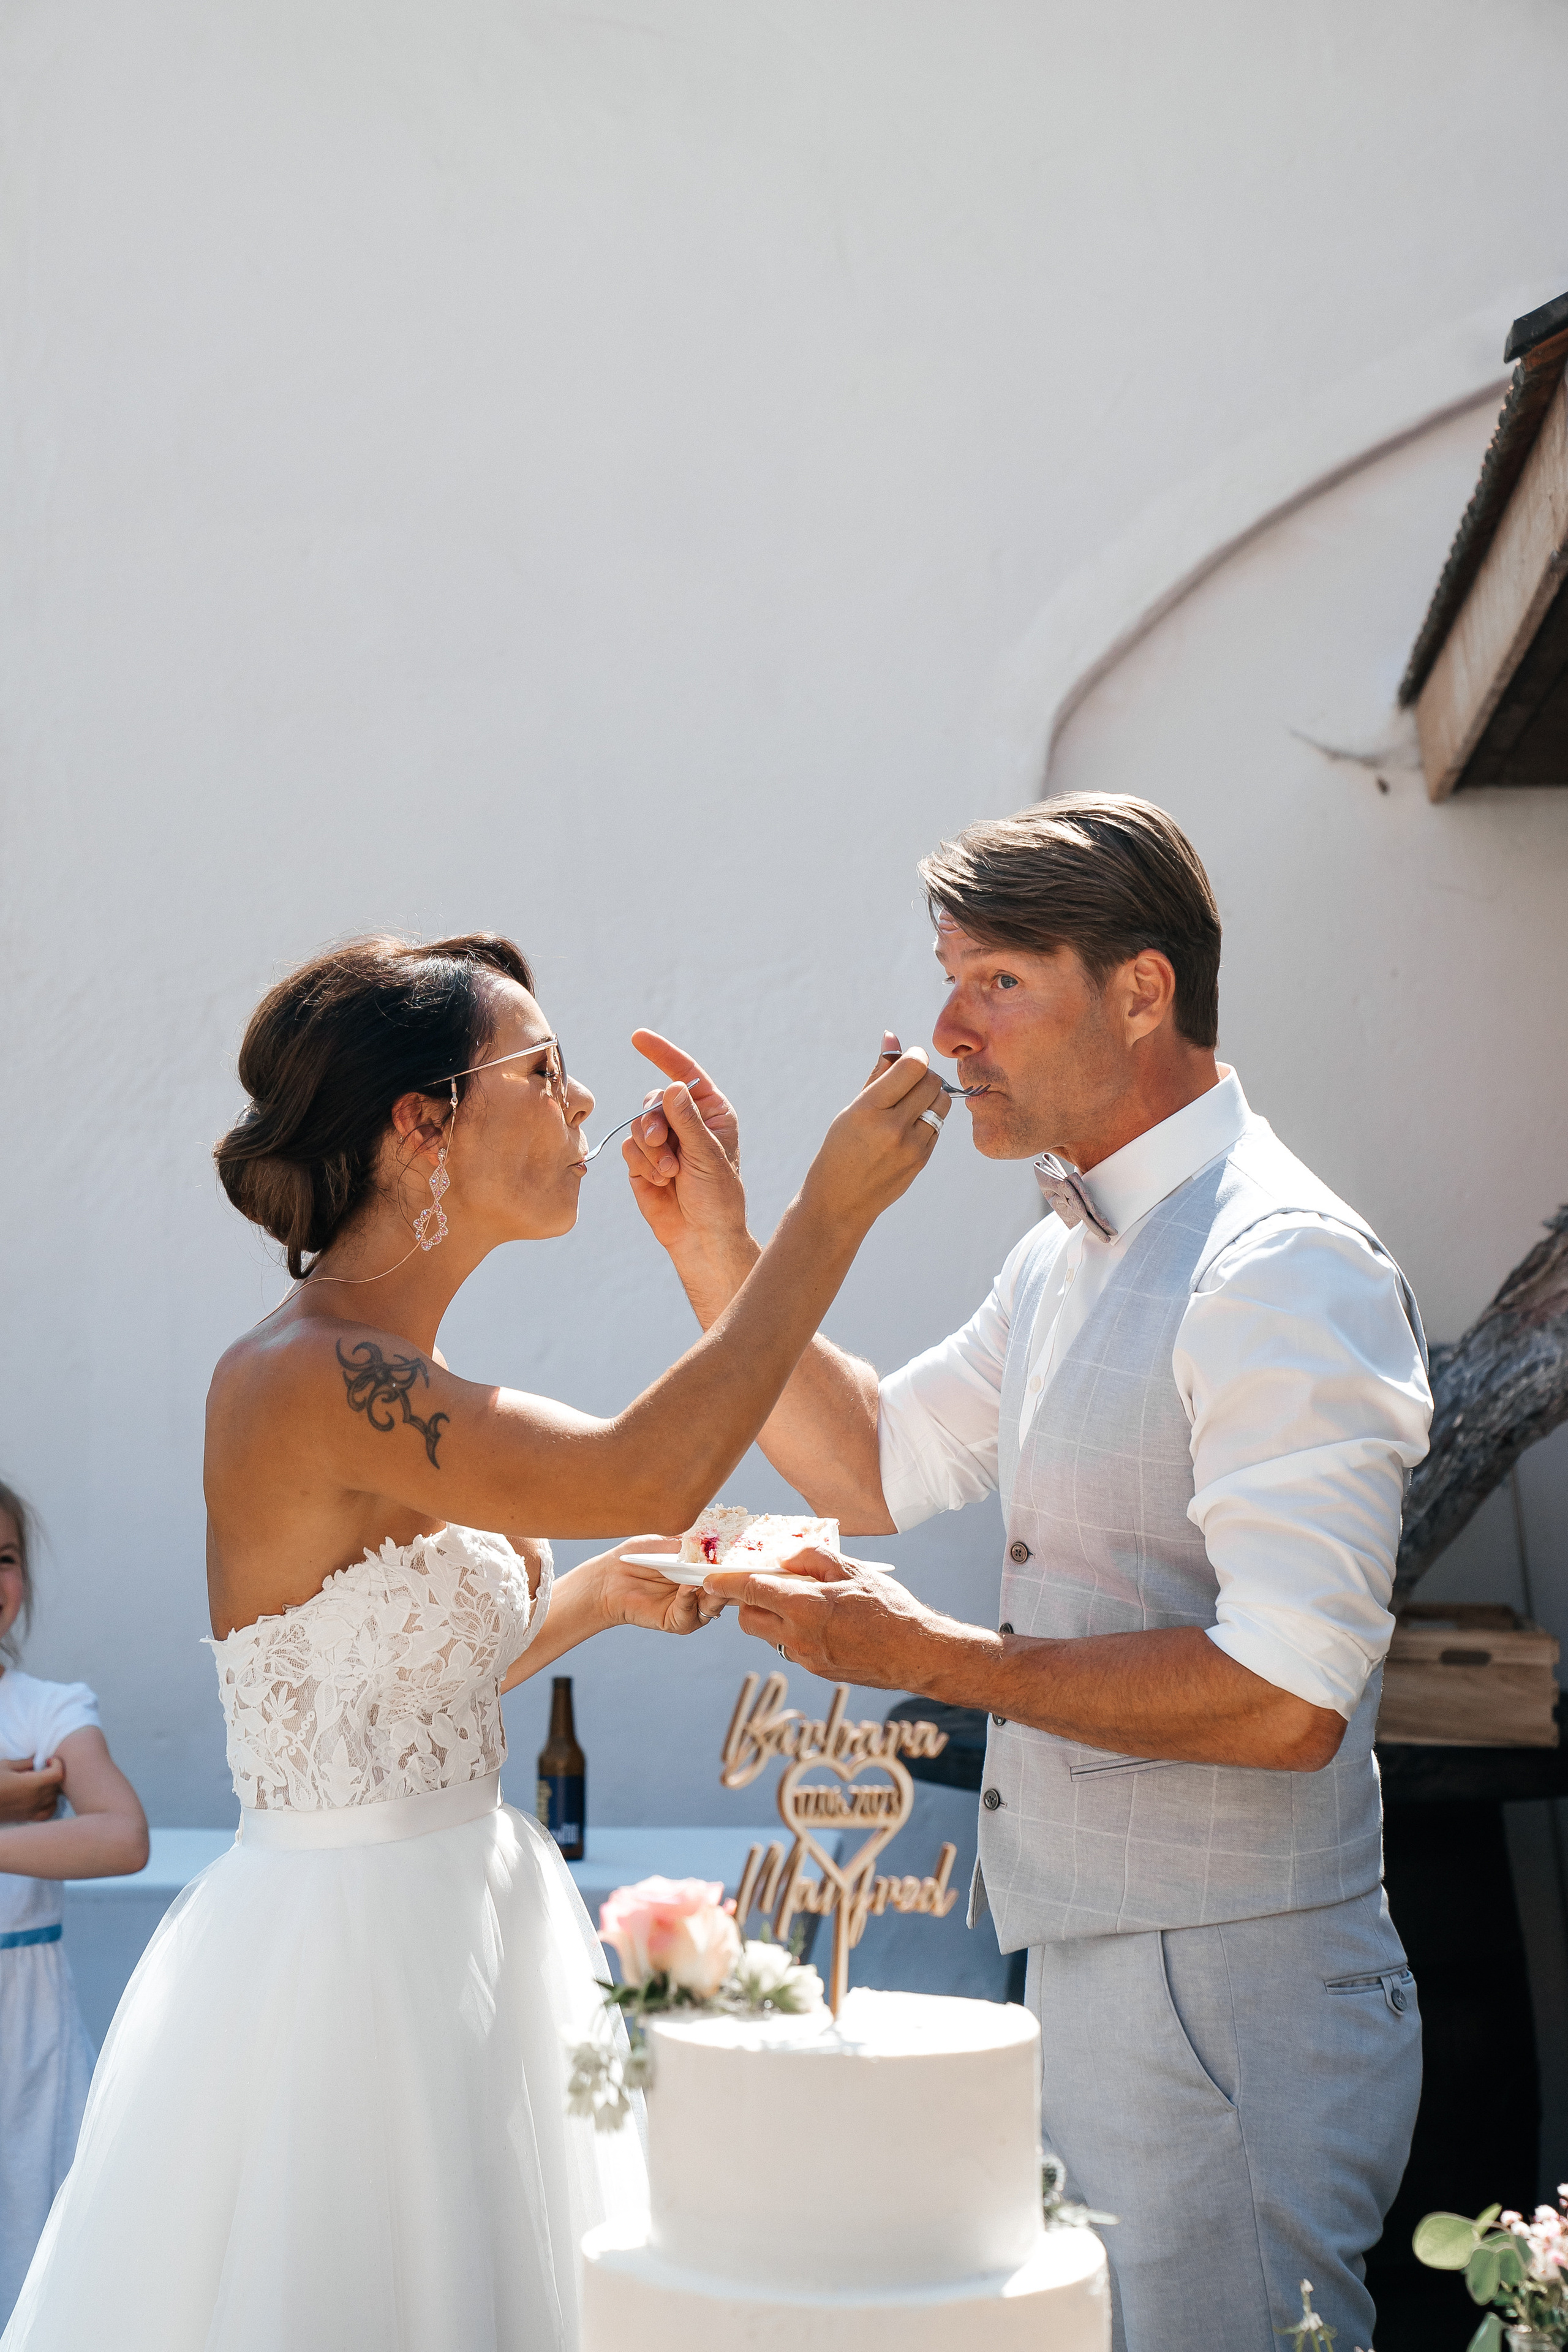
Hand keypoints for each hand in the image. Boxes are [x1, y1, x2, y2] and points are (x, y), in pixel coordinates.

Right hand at [0, 1754, 64, 1823]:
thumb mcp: (5, 1766)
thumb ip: (25, 1763)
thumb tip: (37, 1761)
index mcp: (30, 1784)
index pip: (57, 1775)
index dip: (57, 1764)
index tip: (48, 1760)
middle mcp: (34, 1799)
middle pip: (56, 1786)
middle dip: (54, 1774)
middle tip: (43, 1768)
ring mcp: (31, 1811)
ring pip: (54, 1799)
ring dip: (53, 1789)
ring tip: (42, 1782)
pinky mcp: (26, 1818)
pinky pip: (47, 1813)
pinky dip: (50, 1805)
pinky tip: (43, 1797)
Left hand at [592, 1540, 726, 1636]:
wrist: (607, 1578)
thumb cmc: (635, 1557)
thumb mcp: (665, 1542)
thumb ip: (690, 1542)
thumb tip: (715, 1534)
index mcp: (699, 1571)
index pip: (725, 1570)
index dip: (735, 1563)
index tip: (743, 1552)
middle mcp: (698, 1592)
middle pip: (725, 1590)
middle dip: (731, 1579)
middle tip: (737, 1567)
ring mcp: (688, 1608)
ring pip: (713, 1605)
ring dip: (715, 1591)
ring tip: (712, 1576)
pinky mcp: (674, 1622)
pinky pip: (688, 1615)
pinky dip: (690, 1600)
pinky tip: (687, 1586)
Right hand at [622, 1032, 746, 1261]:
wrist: (701, 1235)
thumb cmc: (717, 1196)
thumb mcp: (707, 1155)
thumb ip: (687, 1121)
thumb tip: (673, 1087)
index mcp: (710, 1111)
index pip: (684, 1073)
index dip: (661, 1053)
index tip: (638, 1037)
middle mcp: (685, 1121)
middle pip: (653, 1100)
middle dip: (654, 1123)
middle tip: (666, 1148)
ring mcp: (662, 1140)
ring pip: (637, 1124)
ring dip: (650, 1149)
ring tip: (669, 1173)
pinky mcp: (643, 1160)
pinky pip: (629, 1147)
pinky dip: (642, 1164)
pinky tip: (660, 1181)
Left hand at [729, 1548, 939, 1687]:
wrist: (917, 1654)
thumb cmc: (888, 1607)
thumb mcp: (852, 1570)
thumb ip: (812, 1560)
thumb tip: (785, 1560)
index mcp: (805, 1607)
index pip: (750, 1591)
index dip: (725, 1583)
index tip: (710, 1578)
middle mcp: (799, 1637)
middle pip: (749, 1620)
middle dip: (748, 1602)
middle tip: (767, 1586)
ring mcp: (807, 1659)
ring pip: (769, 1637)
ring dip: (772, 1618)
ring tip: (803, 1603)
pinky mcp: (818, 1672)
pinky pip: (791, 1649)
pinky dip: (794, 1633)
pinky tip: (823, 1623)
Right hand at [798, 1046, 947, 1232]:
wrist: (840, 1201)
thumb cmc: (840, 1148)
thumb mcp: (851, 1109)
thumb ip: (877, 1073)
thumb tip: (892, 1035)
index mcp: (868, 1109)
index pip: (913, 1067)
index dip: (916, 1057)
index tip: (909, 1060)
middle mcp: (892, 1127)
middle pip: (931, 1081)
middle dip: (924, 1075)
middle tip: (909, 1082)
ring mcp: (911, 1146)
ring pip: (943, 1101)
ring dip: (932, 1094)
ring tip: (912, 1102)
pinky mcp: (922, 1160)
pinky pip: (939, 1125)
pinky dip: (930, 1117)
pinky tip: (910, 1126)